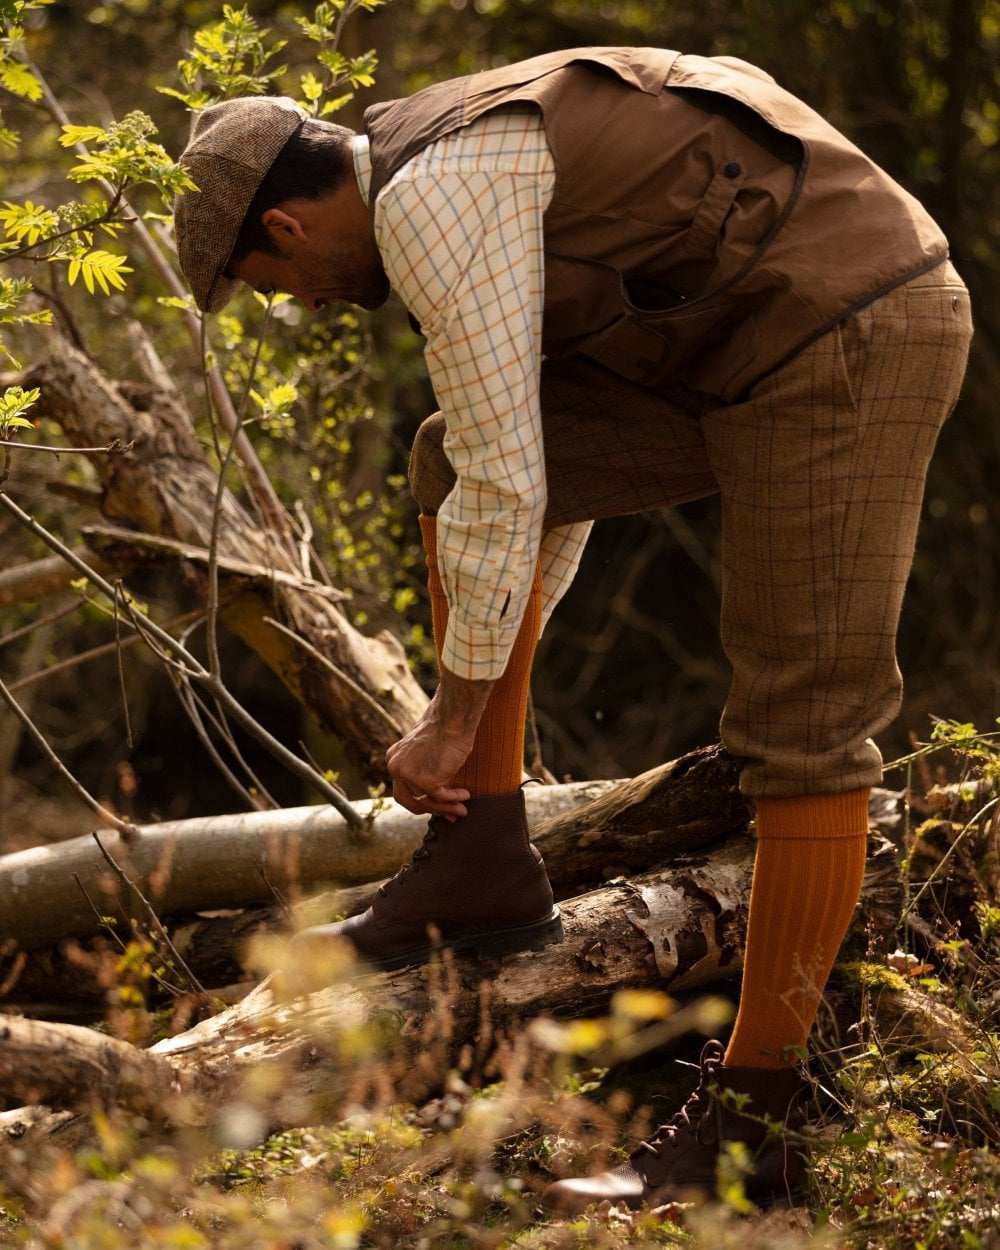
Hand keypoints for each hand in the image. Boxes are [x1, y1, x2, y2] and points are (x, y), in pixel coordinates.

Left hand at [385, 669, 494, 818]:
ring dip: (446, 808)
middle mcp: (395, 768)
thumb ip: (425, 769)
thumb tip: (437, 793)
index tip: (437, 806)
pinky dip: (454, 799)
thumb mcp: (428, 750)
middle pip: (409, 800)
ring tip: (462, 810)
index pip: (403, 790)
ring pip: (426, 802)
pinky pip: (441, 797)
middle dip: (430, 810)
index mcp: (394, 759)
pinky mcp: (424, 780)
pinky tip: (465, 795)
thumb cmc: (446, 728)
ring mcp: (408, 775)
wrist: (452, 718)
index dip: (420, 802)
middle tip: (450, 815)